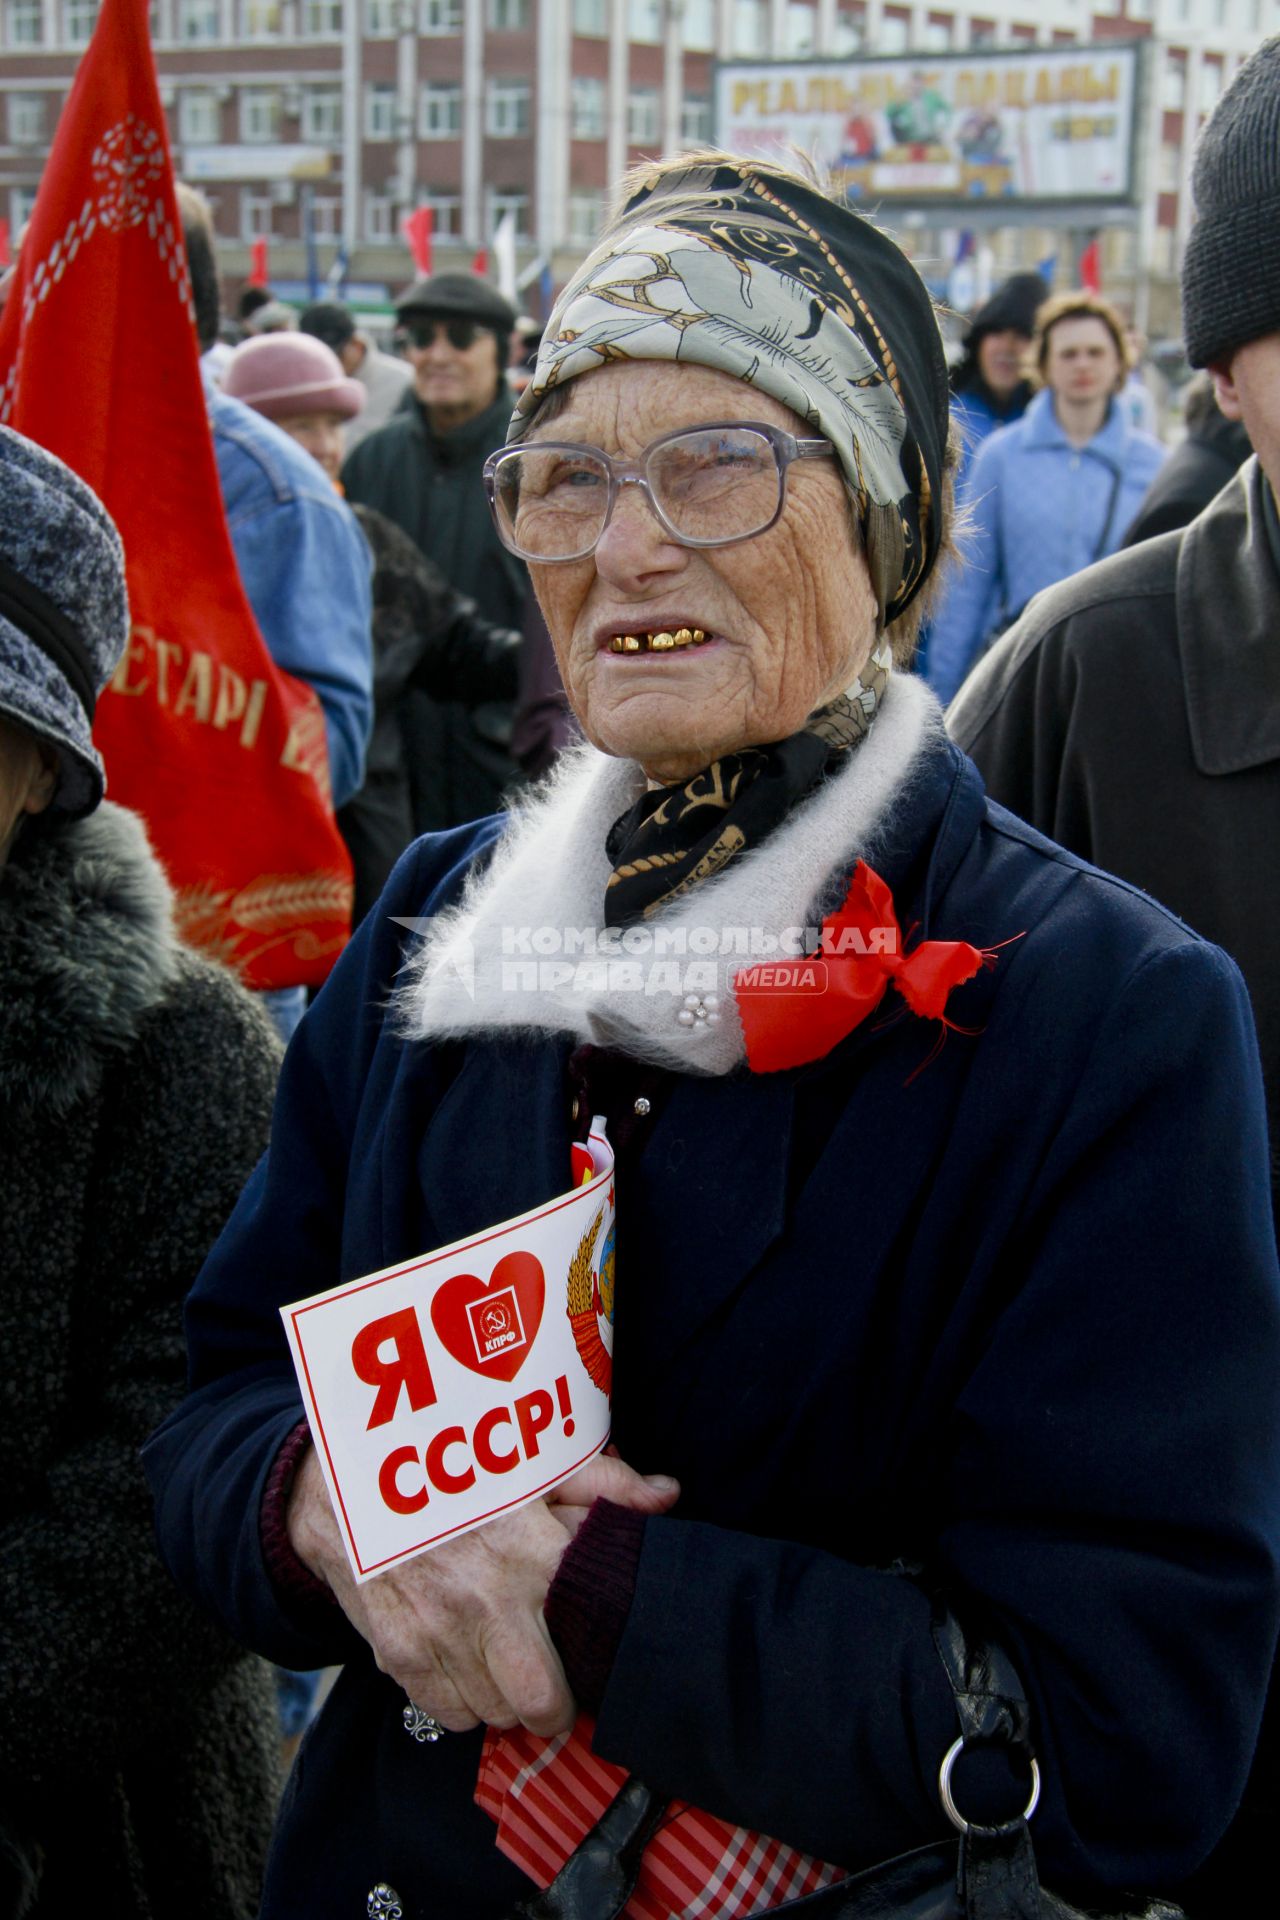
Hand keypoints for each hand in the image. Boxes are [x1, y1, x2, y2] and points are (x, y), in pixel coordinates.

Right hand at [286, 1445, 677, 1734]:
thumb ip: (605, 1485)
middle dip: (553, 1705)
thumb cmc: (455, 1471)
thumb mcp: (534, 1462)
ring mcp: (437, 1633)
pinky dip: (462, 1700)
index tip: (599, 1653)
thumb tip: (667, 1495)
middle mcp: (485, 1602)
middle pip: (539, 1704)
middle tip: (555, 1681)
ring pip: (493, 1715)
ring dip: (506, 1700)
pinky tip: (465, 1661)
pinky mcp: (398, 1653)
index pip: (588, 1638)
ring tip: (507, 1662)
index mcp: (530, 1552)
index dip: (601, 1656)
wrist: (352, 1482)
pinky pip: (446, 1713)